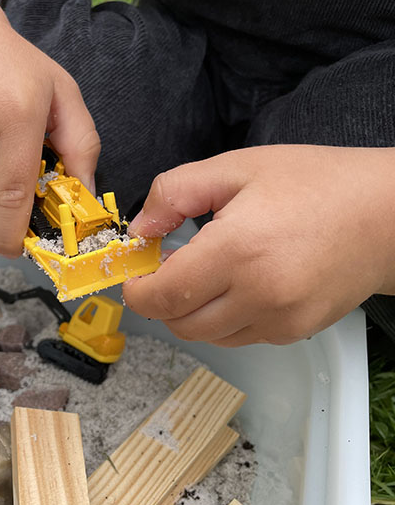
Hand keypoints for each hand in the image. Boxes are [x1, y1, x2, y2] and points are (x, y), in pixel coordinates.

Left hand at [123, 145, 394, 346]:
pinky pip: (238, 336)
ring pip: (206, 335)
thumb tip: (138, 229)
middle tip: (167, 267)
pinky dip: (223, 318)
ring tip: (205, 272)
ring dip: (190, 311)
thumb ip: (175, 194)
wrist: (388, 213)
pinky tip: (236, 284)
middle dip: (160, 300)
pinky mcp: (295, 331)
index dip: (137, 289)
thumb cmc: (316, 184)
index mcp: (237, 251)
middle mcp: (258, 295)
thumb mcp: (237, 168)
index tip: (135, 273)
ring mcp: (279, 319)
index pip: (162, 296)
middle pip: (179, 322)